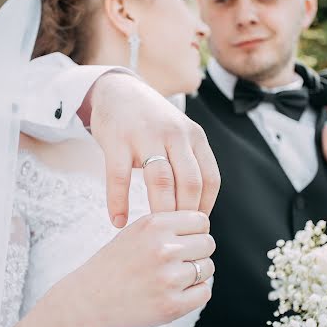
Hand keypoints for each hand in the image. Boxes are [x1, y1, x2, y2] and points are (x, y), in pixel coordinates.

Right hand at [67, 210, 214, 326]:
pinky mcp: (171, 306)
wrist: (90, 297)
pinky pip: (204, 292)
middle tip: (179, 261)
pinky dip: (195, 293)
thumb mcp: (138, 231)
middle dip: (198, 251)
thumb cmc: (118, 262)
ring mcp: (168, 279)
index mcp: (154, 225)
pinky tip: (175, 291)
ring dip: (196, 273)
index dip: (196, 230)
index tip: (185, 240)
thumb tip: (206, 226)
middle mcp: (163, 249)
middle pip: (208, 243)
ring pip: (208, 268)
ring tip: (172, 277)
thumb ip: (170, 224)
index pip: (201, 220)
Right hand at [89, 73, 219, 226]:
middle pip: (189, 183)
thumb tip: (198, 211)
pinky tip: (118, 221)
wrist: (118, 91)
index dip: (205, 207)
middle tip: (176, 236)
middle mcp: (175, 134)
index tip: (195, 227)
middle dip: (185, 215)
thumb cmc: (152, 123)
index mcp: (194, 136)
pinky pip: (119, 177)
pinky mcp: (117, 140)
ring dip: (159, 211)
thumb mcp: (180, 134)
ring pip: (160, 181)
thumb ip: (191, 164)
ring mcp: (145, 135)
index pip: (210, 179)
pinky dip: (118, 203)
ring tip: (154, 232)